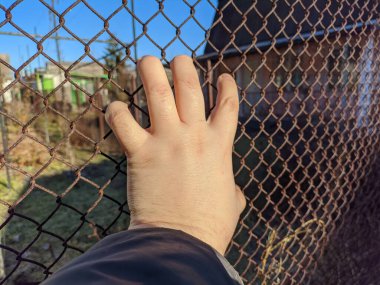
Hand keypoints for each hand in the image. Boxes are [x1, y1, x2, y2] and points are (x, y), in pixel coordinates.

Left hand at [105, 55, 245, 254]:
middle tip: (179, 59)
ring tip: (147, 60)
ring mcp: (168, 141)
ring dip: (151, 71)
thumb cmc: (209, 225)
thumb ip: (232, 189)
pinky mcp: (141, 153)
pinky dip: (116, 111)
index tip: (221, 75)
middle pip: (191, 87)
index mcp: (220, 145)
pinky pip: (123, 123)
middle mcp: (195, 136)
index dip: (226, 85)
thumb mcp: (232, 203)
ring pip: (158, 92)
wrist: (181, 241)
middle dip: (185, 66)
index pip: (228, 104)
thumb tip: (234, 191)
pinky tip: (113, 106)